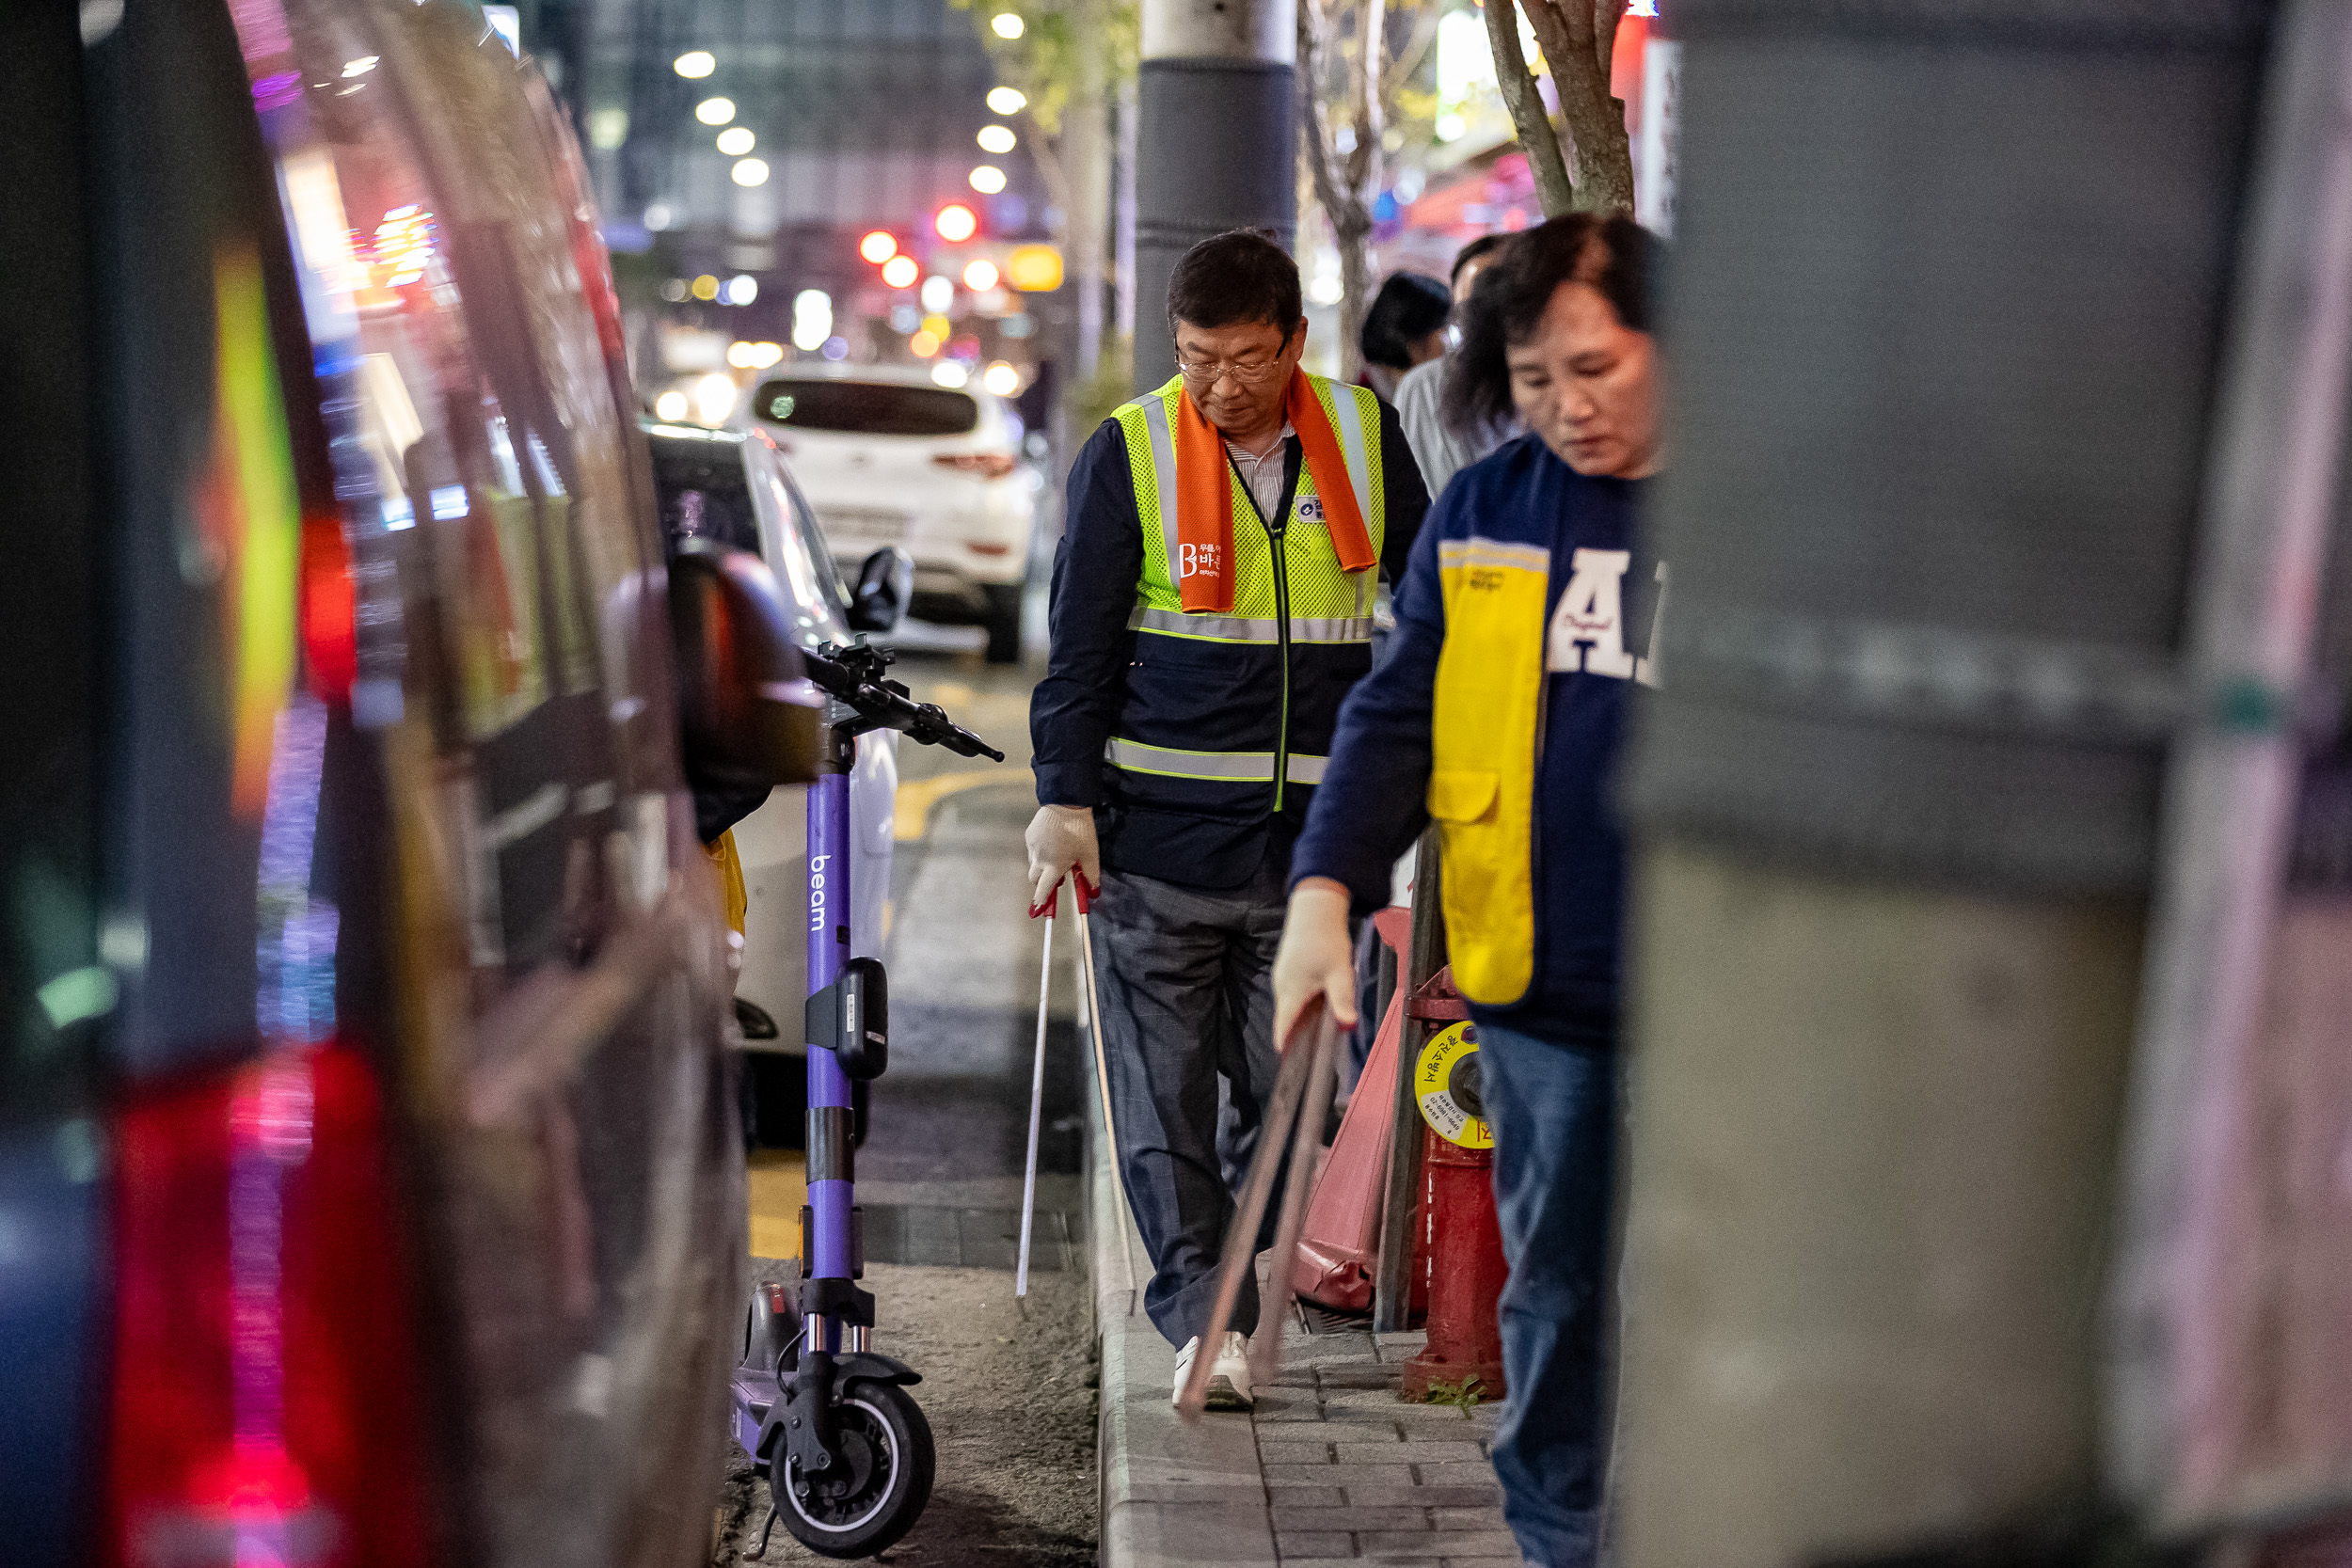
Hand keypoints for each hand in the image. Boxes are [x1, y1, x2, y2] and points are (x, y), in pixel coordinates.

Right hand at [1025, 804, 1100, 911]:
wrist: (1065, 803)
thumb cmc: (1079, 830)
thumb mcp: (1090, 854)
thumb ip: (1091, 875)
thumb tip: (1094, 891)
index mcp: (1054, 866)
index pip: (1044, 889)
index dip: (1041, 901)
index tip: (1038, 909)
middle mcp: (1039, 859)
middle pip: (1034, 879)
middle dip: (1042, 881)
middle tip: (1056, 876)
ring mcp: (1032, 847)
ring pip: (1033, 863)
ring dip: (1042, 865)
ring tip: (1057, 854)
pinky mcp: (1029, 835)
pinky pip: (1032, 849)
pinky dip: (1040, 851)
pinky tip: (1052, 841)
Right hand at [1273, 878, 1358, 1046]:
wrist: (1315, 909)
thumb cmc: (1325, 938)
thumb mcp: (1339, 973)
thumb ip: (1342, 1001)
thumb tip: (1347, 1024)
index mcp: (1291, 992)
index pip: (1283, 1028)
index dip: (1286, 1047)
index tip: (1291, 1062)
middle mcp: (1282, 986)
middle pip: (1288, 1019)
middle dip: (1299, 1034)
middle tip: (1315, 1047)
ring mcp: (1283, 977)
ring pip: (1291, 1005)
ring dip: (1303, 1016)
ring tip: (1320, 1025)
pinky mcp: (1289, 969)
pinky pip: (1294, 993)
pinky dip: (1304, 1001)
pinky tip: (1319, 998)